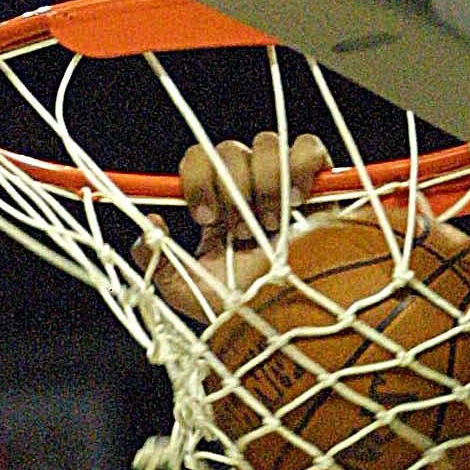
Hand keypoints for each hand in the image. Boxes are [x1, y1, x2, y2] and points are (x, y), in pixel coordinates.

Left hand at [133, 131, 331, 317]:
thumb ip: (155, 260)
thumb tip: (148, 223)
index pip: (198, 160)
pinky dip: (301, 166)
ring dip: (265, 183)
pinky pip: (309, 147)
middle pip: (229, 149)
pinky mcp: (320, 185)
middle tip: (241, 232)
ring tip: (273, 226)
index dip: (197, 179)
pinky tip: (297, 202)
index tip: (204, 218)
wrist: (287, 325)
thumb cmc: (239, 310)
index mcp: (217, 205)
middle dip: (231, 188)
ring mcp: (284, 183)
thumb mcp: (185, 291)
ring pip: (266, 144)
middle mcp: (248, 188)